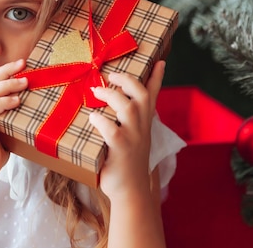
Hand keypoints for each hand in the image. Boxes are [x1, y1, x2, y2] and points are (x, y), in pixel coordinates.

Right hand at [0, 59, 27, 182]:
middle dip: (6, 71)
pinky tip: (16, 101)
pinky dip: (4, 102)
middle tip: (23, 64)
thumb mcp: (2, 128)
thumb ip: (8, 114)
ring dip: (8, 84)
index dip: (3, 71)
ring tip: (24, 82)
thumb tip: (27, 102)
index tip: (20, 64)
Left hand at [88, 61, 164, 200]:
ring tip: (96, 91)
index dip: (156, 77)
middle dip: (129, 81)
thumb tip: (109, 106)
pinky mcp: (121, 150)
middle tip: (112, 76)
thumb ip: (125, 122)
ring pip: (128, 108)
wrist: (130, 192)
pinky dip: (101, 121)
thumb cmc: (125, 163)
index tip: (159, 61)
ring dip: (112, 96)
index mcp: (145, 123)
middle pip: (142, 96)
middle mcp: (142, 128)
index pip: (153, 95)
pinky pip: (112, 130)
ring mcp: (133, 138)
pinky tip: (93, 117)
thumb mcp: (131, 138)